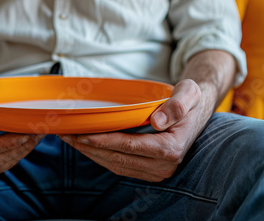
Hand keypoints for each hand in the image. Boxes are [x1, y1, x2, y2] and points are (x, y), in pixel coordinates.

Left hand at [59, 79, 211, 181]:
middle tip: (67, 135)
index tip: (83, 134)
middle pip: (119, 158)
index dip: (105, 141)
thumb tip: (159, 121)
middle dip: (90, 147)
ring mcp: (155, 171)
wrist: (196, 112)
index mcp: (172, 148)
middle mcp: (164, 165)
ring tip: (70, 140)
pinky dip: (100, 156)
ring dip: (90, 153)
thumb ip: (178, 105)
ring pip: (115, 165)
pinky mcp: (148, 170)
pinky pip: (119, 166)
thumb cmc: (190, 100)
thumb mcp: (190, 93)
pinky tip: (86, 145)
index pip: (131, 146)